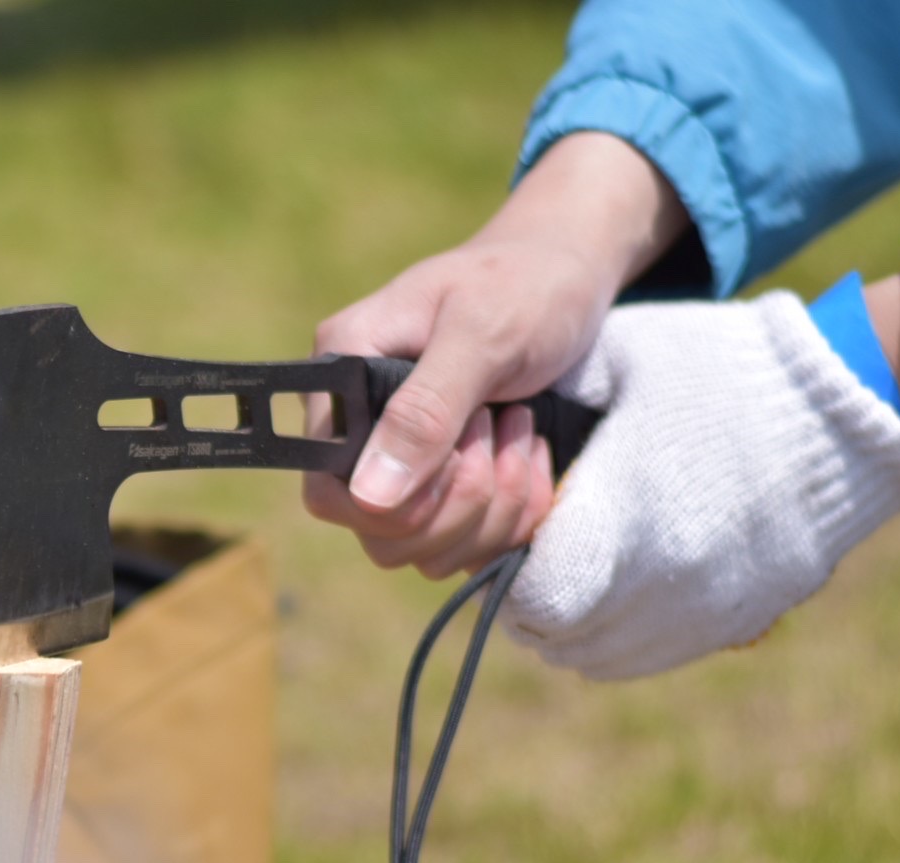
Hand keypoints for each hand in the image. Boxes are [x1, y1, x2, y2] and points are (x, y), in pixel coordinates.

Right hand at [304, 133, 687, 577]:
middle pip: (382, 535)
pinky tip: (531, 455)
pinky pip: (470, 547)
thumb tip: (368, 495)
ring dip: (497, 507)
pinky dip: (516, 515)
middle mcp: (362, 430)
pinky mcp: (449, 488)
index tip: (459, 453)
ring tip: (521, 430)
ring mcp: (406, 466)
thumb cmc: (523, 284)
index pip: (329, 490)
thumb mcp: (481, 334)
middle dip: (462, 504)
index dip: (396, 502)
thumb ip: (424, 412)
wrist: (570, 274)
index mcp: (342, 379)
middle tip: (502, 426)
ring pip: (429, 551)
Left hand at [504, 292, 899, 679]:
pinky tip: (629, 591)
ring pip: (603, 657)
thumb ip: (555, 393)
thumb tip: (504, 408)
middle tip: (539, 559)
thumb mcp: (625, 356)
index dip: (509, 578)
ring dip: (578, 628)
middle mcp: (657, 582)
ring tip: (581, 575)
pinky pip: (658, 655)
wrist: (859, 400)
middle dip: (537, 604)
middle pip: (560, 637)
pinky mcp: (744, 618)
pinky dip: (627, 637)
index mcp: (618, 519)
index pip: (531, 599)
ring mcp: (704, 608)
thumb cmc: (730, 366)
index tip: (516, 544)